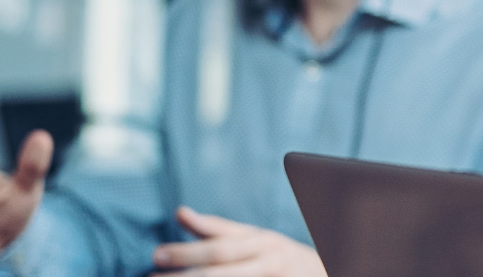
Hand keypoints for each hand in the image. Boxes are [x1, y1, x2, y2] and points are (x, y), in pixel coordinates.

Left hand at [152, 206, 329, 276]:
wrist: (327, 274)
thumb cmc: (280, 256)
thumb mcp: (254, 237)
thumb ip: (216, 229)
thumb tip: (179, 213)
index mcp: (262, 243)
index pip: (220, 248)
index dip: (187, 252)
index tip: (155, 255)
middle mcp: (269, 264)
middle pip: (222, 272)